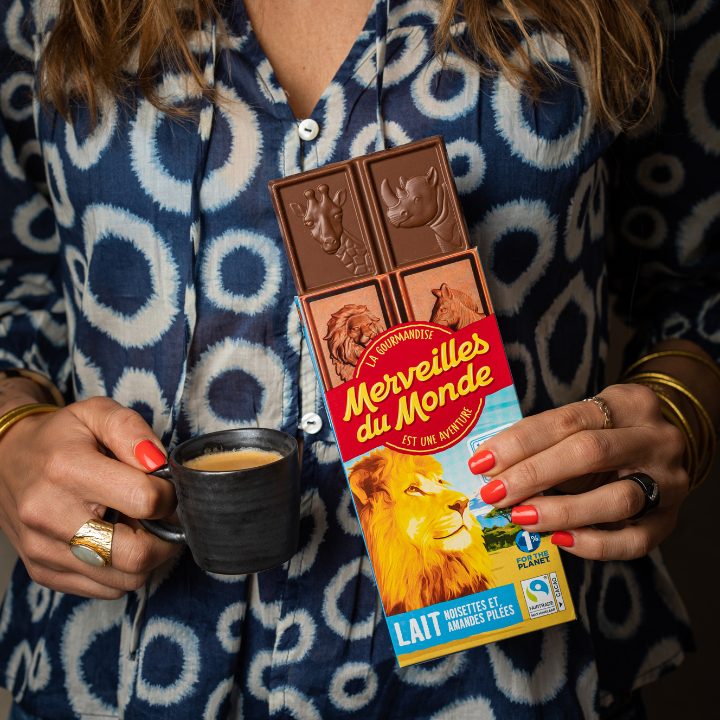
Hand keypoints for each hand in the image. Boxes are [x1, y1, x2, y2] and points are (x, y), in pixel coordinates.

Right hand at [0, 395, 179, 597]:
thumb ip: (133, 430)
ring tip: (136, 524)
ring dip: (146, 555)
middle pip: (137, 554)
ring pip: (126, 579)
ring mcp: (43, 549)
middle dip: (166, 536)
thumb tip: (159, 464)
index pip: (145, 500)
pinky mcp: (43, 572)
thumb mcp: (97, 412)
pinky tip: (115, 539)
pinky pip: (106, 589)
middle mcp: (49, 515)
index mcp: (67, 469)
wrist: (6, 458)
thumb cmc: (61, 436)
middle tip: (163, 515)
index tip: (166, 487)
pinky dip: (122, 569)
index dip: (169, 494)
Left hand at [468, 384, 688, 559]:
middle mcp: (655, 439)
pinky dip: (593, 544)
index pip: (566, 420)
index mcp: (629, 404)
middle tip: (494, 493)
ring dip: (561, 511)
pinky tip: (560, 540)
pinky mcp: (671, 521)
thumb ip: (548, 441)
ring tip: (521, 517)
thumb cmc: (610, 435)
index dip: (520, 442)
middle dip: (533, 474)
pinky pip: (633, 541)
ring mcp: (669, 482)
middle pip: (589, 453)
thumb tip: (492, 471)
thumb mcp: (586, 423)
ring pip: (617, 499)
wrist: (670, 448)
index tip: (482, 461)